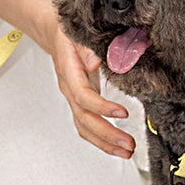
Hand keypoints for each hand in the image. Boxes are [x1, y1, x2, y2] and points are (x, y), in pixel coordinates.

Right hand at [51, 25, 136, 158]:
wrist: (55, 35)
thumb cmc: (68, 33)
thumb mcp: (77, 33)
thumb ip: (86, 48)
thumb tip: (94, 62)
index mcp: (69, 72)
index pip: (83, 96)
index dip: (101, 107)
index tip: (122, 113)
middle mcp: (69, 89)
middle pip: (85, 119)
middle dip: (107, 135)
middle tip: (129, 144)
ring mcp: (73, 99)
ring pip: (85, 127)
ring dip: (105, 142)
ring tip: (127, 151)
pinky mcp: (80, 103)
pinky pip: (87, 125)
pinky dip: (101, 138)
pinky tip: (116, 145)